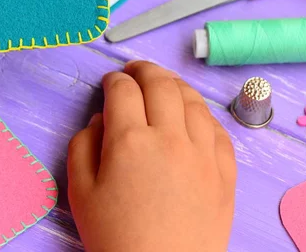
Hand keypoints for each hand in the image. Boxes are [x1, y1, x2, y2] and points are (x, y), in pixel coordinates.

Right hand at [67, 61, 236, 251]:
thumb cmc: (115, 237)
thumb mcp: (80, 193)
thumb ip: (82, 146)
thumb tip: (100, 118)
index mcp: (129, 141)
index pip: (122, 90)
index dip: (113, 79)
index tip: (110, 82)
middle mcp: (170, 138)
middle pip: (161, 84)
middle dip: (144, 70)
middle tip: (134, 71)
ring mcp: (203, 154)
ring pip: (193, 100)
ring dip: (175, 85)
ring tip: (164, 86)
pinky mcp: (225, 172)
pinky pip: (219, 129)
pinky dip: (203, 113)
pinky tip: (193, 116)